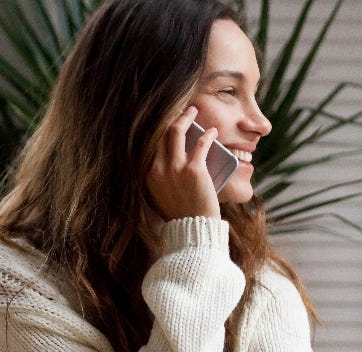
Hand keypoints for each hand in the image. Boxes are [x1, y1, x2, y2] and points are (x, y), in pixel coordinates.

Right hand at [146, 106, 221, 221]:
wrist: (191, 229)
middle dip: (172, 117)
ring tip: (194, 112)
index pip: (150, 143)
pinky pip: (201, 143)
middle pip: (161, 132)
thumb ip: (157, 180)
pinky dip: (208, 135)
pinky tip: (213, 131)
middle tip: (183, 112)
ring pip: (176, 131)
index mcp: (147, 174)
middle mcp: (157, 168)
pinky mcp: (194, 170)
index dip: (159, 128)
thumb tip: (161, 167)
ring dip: (186, 118)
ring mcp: (175, 168)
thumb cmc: (179, 215)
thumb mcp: (158, 197)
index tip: (167, 121)